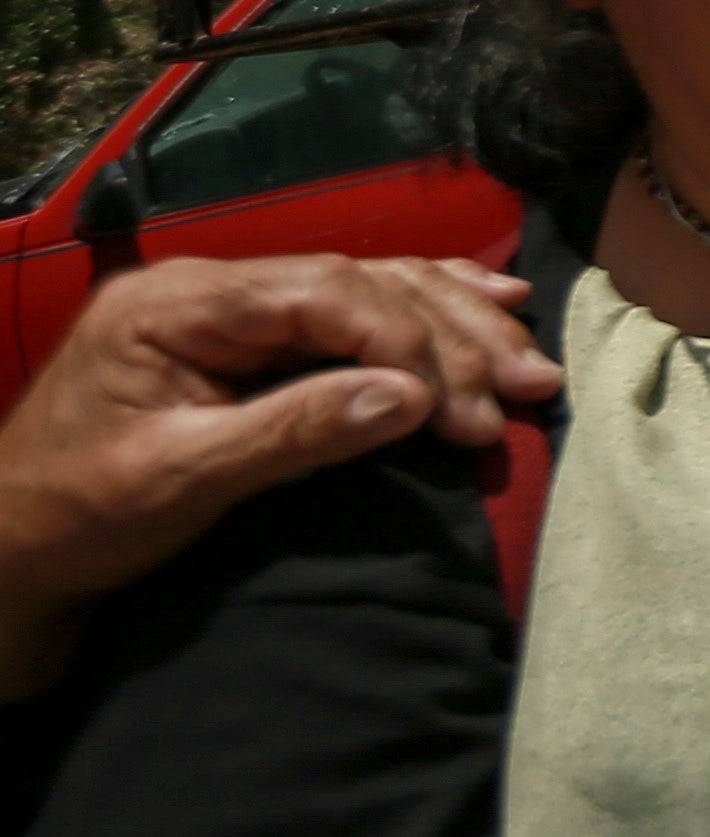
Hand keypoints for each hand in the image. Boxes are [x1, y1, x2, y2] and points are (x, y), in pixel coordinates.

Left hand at [0, 256, 546, 689]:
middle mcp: (209, 288)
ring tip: (529, 363)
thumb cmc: (78, 520)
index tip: (464, 415)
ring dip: (457, 326)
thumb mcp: (178, 480)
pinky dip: (426, 314)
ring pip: (370, 289)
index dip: (410, 343)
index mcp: (179, 304)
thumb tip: (408, 397)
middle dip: (453, 337)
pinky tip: (488, 304)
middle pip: (360, 284)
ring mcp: (230, 309)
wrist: (13, 552)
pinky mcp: (249, 340)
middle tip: (527, 391)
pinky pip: (353, 309)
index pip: (325, 293)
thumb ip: (291, 431)